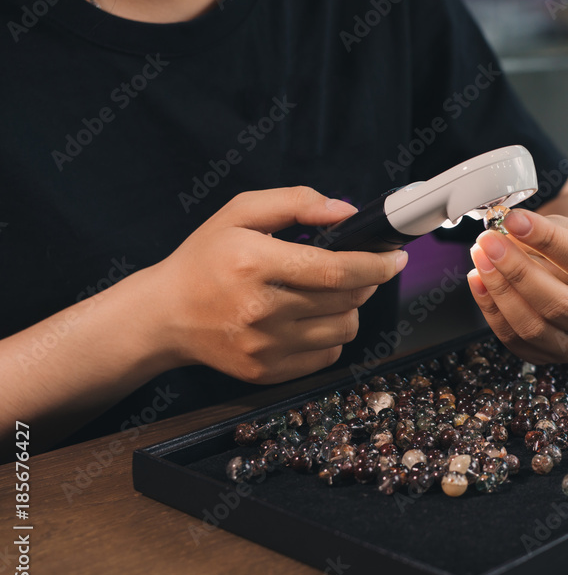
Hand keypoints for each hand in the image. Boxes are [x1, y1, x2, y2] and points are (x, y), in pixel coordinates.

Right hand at [147, 186, 406, 382]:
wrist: (164, 316)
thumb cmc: (205, 259)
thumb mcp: (240, 213)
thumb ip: (296, 202)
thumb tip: (347, 212)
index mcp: (253, 263)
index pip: (336, 270)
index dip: (376, 264)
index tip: (395, 258)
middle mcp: (260, 309)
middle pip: (346, 299)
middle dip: (366, 281)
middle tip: (358, 269)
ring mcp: (263, 347)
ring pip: (344, 330)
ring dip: (349, 309)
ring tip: (328, 294)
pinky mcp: (266, 372)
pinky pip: (327, 356)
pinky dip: (330, 336)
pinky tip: (310, 319)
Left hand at [467, 210, 567, 363]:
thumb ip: (548, 231)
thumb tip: (506, 230)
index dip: (549, 240)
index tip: (516, 220)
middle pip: (559, 305)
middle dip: (518, 271)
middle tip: (491, 241)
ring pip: (531, 327)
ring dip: (498, 289)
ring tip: (481, 256)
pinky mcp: (547, 358)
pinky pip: (512, 338)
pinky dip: (489, 307)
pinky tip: (478, 279)